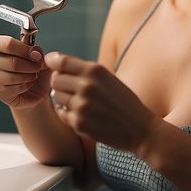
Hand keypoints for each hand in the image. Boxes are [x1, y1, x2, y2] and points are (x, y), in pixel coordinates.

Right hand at [0, 35, 50, 108]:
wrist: (33, 90)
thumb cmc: (33, 68)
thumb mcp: (38, 56)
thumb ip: (37, 50)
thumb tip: (35, 53)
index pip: (8, 43)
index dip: (25, 49)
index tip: (37, 55)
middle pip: (14, 62)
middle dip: (32, 65)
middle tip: (39, 67)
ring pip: (14, 76)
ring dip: (30, 76)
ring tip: (34, 75)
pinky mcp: (0, 92)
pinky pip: (17, 88)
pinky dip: (27, 85)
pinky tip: (28, 83)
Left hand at [45, 51, 160, 151]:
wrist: (140, 129)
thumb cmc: (124, 102)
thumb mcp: (109, 78)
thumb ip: (85, 71)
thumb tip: (55, 63)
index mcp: (95, 71)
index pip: (62, 62)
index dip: (52, 61)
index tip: (49, 63)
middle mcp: (86, 86)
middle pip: (55, 79)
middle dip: (59, 83)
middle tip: (70, 89)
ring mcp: (81, 105)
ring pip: (56, 97)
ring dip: (64, 99)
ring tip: (81, 103)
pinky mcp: (79, 123)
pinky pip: (62, 114)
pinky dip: (68, 114)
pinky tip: (83, 115)